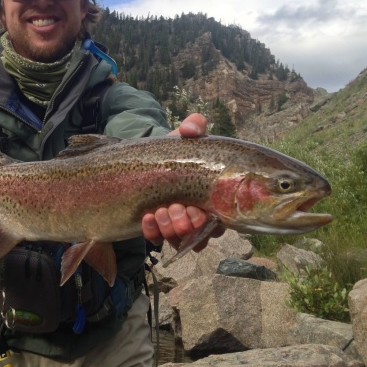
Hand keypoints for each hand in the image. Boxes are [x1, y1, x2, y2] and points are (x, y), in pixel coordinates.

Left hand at [142, 113, 220, 250]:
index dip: (211, 222)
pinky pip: (157, 238)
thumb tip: (191, 128)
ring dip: (169, 228)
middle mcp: (197, 216)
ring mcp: (176, 224)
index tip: (197, 209)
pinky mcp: (157, 228)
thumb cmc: (173, 152)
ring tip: (159, 211)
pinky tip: (146, 217)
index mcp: (211, 198)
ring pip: (179, 239)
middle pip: (200, 235)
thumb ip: (193, 127)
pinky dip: (152, 231)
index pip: (220, 223)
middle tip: (176, 208)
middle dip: (187, 224)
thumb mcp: (183, 138)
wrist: (146, 161)